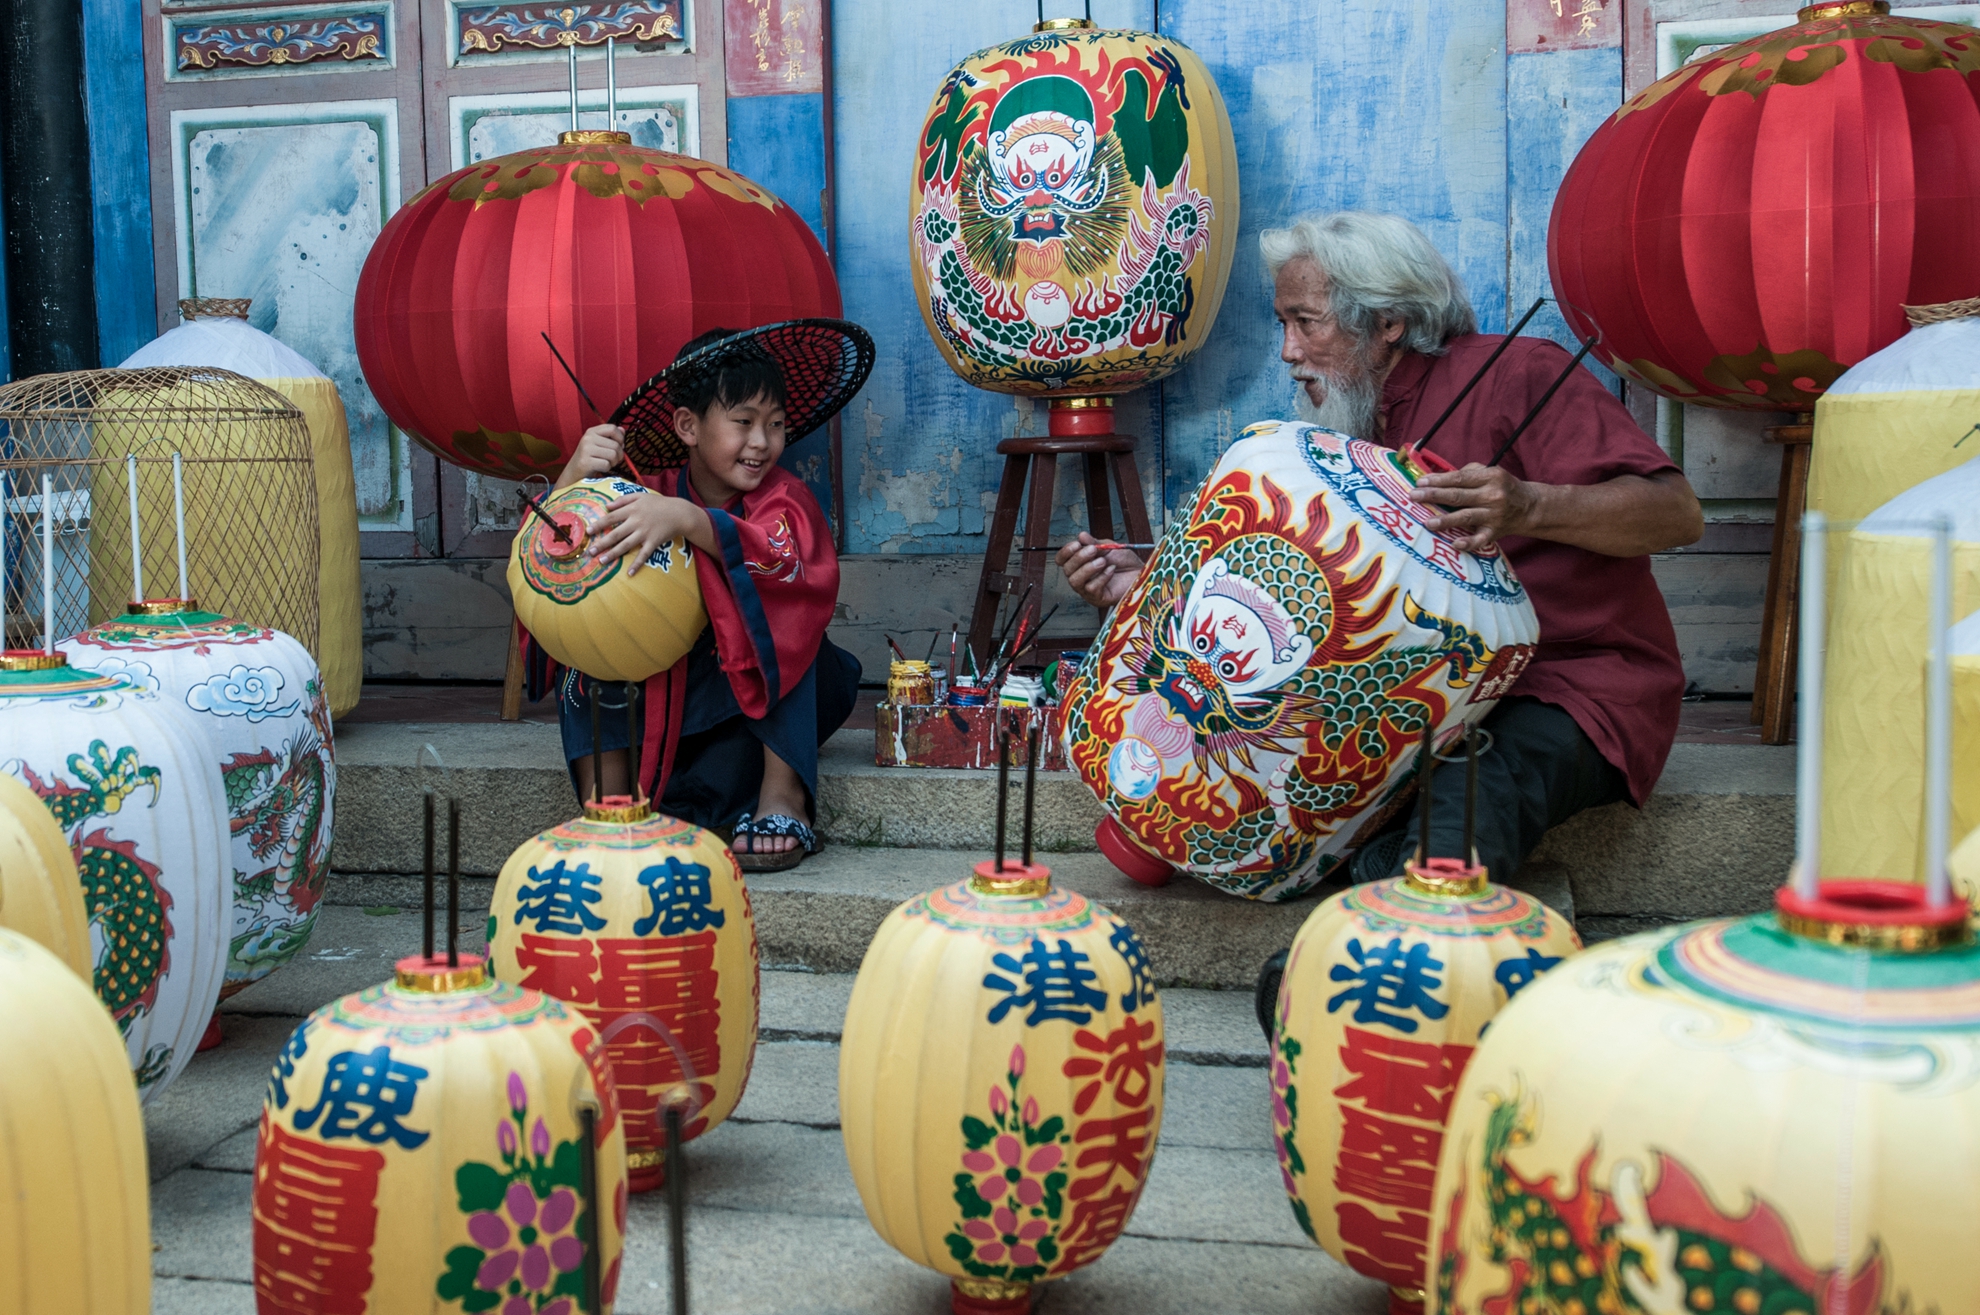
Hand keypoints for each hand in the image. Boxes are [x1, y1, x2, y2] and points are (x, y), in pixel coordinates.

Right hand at [556, 424, 625, 488]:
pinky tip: (600, 468)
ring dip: (613, 462)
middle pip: (616, 445)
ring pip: (613, 454)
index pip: (612, 428)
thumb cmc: (589, 459)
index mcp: (592, 431)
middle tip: (612, 460)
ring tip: (606, 464)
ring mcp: (586, 449)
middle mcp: (588, 438)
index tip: (619, 446)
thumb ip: (610, 437)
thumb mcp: (598, 445)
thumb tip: (622, 429)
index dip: (620, 438)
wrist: (573, 473)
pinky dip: (606, 469)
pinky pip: (606, 464)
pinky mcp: (585, 462)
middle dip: (619, 455)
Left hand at [587, 492, 702, 574]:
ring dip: (613, 554)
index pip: (611, 518)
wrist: (679, 512)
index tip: (588, 531)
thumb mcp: (640, 496)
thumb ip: (623, 500)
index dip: (599, 524)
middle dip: (602, 543)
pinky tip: (629, 573)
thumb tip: (607, 506)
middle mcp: (636, 522)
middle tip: (590, 552)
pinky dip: (637, 564)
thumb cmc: (659, 503)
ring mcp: (645, 533)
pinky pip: (644, 555)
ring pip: (626, 545)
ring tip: (601, 561)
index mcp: (631, 510)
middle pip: (616, 534)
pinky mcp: (653, 542)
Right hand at [1056, 532, 1145, 609]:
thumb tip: (1081, 536)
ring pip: (1075, 581)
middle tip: (1094, 550)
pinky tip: (1111, 570)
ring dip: (1088, 569)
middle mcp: (1081, 577)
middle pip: (1067, 570)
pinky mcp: (1098, 598)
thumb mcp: (1109, 548)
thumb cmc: (1125, 563)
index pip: (1062, 560)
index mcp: (1080, 564)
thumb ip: (1094, 543)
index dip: (1066, 552)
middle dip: (1079, 558)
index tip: (1077, 544)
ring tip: (1103, 561)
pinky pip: (1091, 588)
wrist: (1141, 573)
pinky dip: (1101, 577)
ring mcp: (1088, 590)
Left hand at [1409, 463, 1540, 553]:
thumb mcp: (1491, 473)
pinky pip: (1481, 539)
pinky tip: (1455, 544)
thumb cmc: (1502, 487)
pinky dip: (1469, 543)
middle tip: (1414, 497)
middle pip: (1459, 496)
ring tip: (1427, 522)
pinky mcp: (1496, 532)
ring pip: (1466, 517)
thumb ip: (1468, 472)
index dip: (1439, 480)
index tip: (1420, 482)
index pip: (1460, 478)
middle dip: (1434, 496)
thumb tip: (1440, 477)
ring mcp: (1494, 515)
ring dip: (1446, 520)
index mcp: (1491, 477)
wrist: (1529, 507)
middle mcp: (1493, 495)